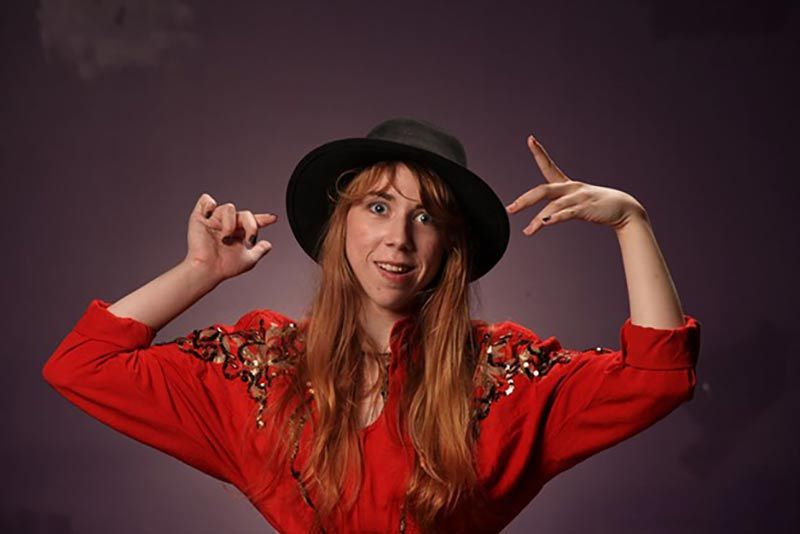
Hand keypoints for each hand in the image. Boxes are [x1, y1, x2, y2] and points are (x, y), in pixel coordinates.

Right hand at [183, 193, 277, 281]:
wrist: (207, 270)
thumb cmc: (223, 268)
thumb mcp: (248, 260)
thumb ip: (260, 251)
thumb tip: (269, 245)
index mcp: (238, 233)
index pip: (252, 222)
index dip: (263, 219)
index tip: (274, 218)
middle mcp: (227, 224)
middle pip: (245, 214)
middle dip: (251, 226)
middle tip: (249, 241)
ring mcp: (214, 220)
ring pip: (229, 208)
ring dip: (230, 222)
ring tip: (225, 237)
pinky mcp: (200, 218)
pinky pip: (206, 200)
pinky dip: (209, 204)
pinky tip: (210, 215)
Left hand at [505, 135, 646, 235]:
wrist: (625, 210)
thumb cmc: (600, 207)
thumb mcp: (578, 203)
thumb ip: (561, 208)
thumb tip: (545, 218)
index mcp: (568, 184)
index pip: (549, 166)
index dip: (539, 153)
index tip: (530, 139)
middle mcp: (572, 188)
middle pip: (543, 191)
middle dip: (524, 200)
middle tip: (510, 209)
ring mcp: (579, 198)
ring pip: (553, 206)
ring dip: (538, 220)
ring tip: (527, 232)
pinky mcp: (585, 209)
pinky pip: (567, 213)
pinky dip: (555, 218)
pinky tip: (544, 224)